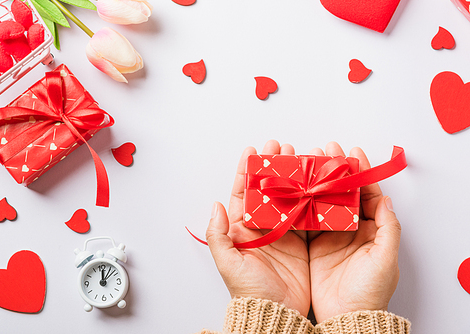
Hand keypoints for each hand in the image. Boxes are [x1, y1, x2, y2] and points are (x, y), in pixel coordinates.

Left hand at [206, 140, 310, 315]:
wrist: (276, 312)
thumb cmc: (249, 290)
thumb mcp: (229, 263)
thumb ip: (219, 235)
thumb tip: (215, 206)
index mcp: (243, 229)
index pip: (244, 193)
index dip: (248, 171)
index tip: (253, 150)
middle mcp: (263, 226)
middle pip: (269, 189)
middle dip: (274, 166)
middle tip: (282, 146)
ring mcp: (283, 232)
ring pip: (289, 196)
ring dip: (294, 176)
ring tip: (301, 156)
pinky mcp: (302, 240)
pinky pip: (307, 213)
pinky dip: (311, 196)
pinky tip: (315, 181)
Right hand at [308, 142, 400, 322]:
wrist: (344, 317)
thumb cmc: (369, 292)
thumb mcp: (384, 261)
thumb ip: (389, 230)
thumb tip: (386, 199)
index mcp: (370, 230)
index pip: (366, 195)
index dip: (359, 173)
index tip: (352, 153)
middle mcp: (349, 229)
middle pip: (341, 193)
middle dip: (333, 170)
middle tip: (325, 151)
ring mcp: (329, 235)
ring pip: (321, 200)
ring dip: (315, 181)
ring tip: (307, 162)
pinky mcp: (311, 244)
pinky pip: (305, 217)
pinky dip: (299, 202)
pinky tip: (294, 187)